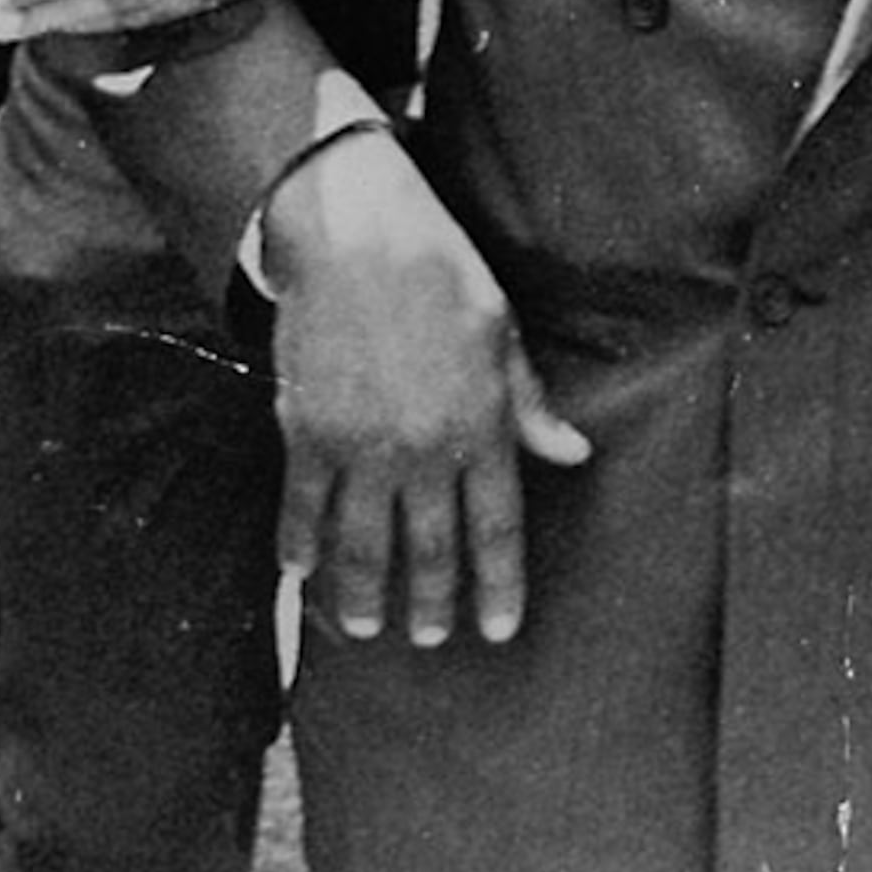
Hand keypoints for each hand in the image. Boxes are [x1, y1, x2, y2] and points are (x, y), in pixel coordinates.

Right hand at [266, 130, 589, 648]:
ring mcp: (363, 446)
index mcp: (482, 425)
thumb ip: (530, 404)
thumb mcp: (502, 331)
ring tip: (366, 627)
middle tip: (429, 637)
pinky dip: (298, 546)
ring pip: (363, 544)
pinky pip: (303, 508)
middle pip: (430, 549)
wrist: (358, 234)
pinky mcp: (309, 432)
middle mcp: (425, 449)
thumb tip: (573, 453)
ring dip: (365, 594)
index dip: (499, 585)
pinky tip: (298, 572)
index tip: (498, 630)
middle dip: (432, 602)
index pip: (497, 527)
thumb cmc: (440, 271)